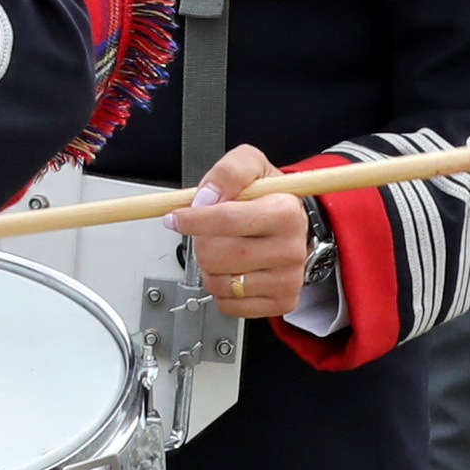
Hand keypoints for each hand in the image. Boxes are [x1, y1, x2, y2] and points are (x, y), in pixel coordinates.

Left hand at [173, 144, 311, 320]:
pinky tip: (234, 270)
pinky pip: (228, 304)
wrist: (295, 224)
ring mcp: (288, 280)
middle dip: (201, 243)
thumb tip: (205, 198)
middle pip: (217, 256)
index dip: (192, 220)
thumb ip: (227, 172)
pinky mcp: (281, 303)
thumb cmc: (269, 196)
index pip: (226, 220)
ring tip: (225, 250)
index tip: (175, 218)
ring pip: (219, 283)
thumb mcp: (250, 165)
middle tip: (210, 233)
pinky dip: (221, 290)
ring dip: (209, 267)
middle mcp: (291, 249)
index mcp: (285, 213)